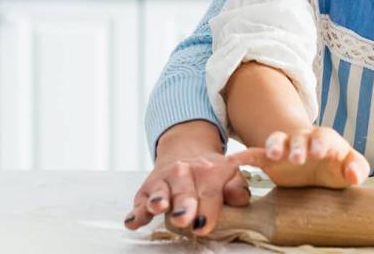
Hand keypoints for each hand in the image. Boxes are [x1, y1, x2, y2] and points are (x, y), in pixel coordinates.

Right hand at [124, 121, 249, 236]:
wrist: (186, 149)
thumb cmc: (212, 171)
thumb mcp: (230, 174)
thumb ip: (236, 186)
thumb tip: (241, 198)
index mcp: (209, 171)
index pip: (210, 193)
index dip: (208, 210)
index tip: (204, 224)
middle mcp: (184, 173)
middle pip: (184, 192)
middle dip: (183, 205)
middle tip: (184, 218)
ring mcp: (163, 180)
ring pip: (159, 191)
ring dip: (158, 200)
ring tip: (158, 207)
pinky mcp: (146, 190)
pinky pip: (139, 202)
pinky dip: (135, 212)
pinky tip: (132, 221)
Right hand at [228, 127, 369, 187]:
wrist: (317, 165)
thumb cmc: (336, 165)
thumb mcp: (350, 167)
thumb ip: (357, 168)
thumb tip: (353, 175)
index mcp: (324, 140)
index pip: (323, 137)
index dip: (320, 143)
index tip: (318, 152)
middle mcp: (303, 140)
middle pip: (298, 138)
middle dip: (297, 147)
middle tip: (297, 159)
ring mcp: (285, 148)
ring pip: (276, 140)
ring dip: (274, 145)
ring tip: (271, 156)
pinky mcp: (270, 159)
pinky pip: (255, 154)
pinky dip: (244, 156)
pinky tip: (233, 160)